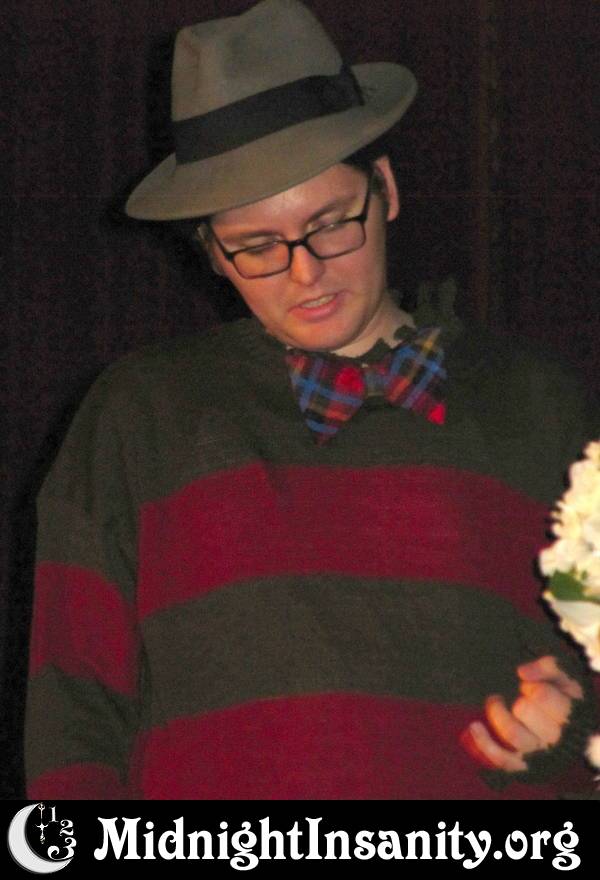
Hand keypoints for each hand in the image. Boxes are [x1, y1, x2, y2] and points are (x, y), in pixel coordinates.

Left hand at [460, 655, 582, 771]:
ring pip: (512, 734)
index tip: (528, 687)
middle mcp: (553, 737)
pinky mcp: (520, 763)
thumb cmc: (562, 698)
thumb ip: (547, 668)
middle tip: (518, 695)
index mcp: (566, 714)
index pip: (541, 695)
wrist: (568, 731)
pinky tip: (474, 726)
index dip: (530, 687)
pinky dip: (484, 743)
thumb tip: (522, 673)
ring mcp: (535, 752)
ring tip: (494, 701)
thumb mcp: (562, 677)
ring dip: (496, 714)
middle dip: (516, 699)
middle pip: (524, 711)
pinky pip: (501, 758)